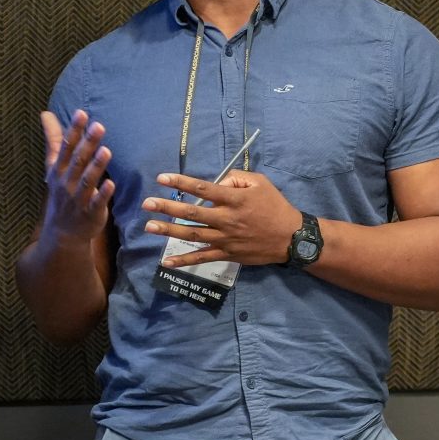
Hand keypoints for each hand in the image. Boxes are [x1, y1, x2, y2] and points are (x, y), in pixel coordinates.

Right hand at [40, 109, 112, 245]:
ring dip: (96, 166)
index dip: (73, 130)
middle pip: (78, 161)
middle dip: (87, 144)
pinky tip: (111, 183)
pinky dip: (103, 194)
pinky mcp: (91, 213)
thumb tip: (46, 113)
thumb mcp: (54, 166)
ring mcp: (78, 199)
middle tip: (98, 126)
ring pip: (87, 181)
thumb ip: (53, 139)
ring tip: (105, 150)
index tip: (81, 113)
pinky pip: (97, 203)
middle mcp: (67, 183)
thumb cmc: (60, 192)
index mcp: (59, 170)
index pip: (66, 147)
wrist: (62, 233)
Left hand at [142, 170, 301, 267]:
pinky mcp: (227, 254)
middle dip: (167, 208)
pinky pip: (202, 258)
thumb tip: (216, 182)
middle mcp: (226, 219)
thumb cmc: (275, 206)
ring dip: (169, 231)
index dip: (180, 183)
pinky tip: (166, 262)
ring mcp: (225, 239)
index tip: (162, 178)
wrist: (291, 238)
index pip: (202, 188)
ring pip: (192, 235)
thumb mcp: (261, 182)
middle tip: (147, 203)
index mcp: (234, 199)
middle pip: (192, 213)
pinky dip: (184, 261)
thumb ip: (237, 178)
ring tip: (149, 226)